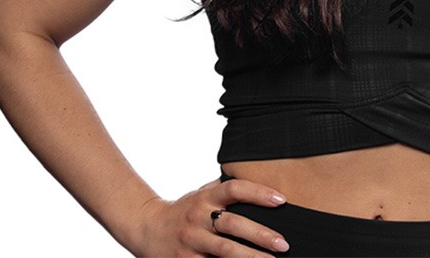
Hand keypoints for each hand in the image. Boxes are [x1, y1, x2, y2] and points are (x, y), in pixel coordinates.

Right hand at [129, 177, 288, 256]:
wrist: (146, 227)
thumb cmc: (182, 211)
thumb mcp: (200, 195)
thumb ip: (223, 190)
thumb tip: (256, 179)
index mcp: (204, 198)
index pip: (234, 189)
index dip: (258, 192)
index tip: (281, 199)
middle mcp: (198, 217)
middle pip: (232, 224)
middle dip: (260, 234)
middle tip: (283, 243)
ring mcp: (192, 241)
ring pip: (225, 250)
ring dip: (251, 257)